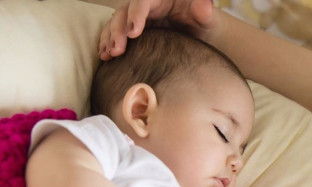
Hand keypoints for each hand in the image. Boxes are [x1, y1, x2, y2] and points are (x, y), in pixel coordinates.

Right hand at [99, 0, 216, 59]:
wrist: (200, 35)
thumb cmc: (204, 25)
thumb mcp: (207, 19)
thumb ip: (204, 11)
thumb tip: (205, 4)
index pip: (143, 1)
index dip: (136, 15)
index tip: (134, 32)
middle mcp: (145, 6)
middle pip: (125, 12)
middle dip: (118, 30)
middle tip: (117, 50)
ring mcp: (137, 17)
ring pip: (116, 22)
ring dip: (109, 38)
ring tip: (107, 55)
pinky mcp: (133, 29)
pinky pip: (115, 33)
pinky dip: (108, 43)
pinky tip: (104, 56)